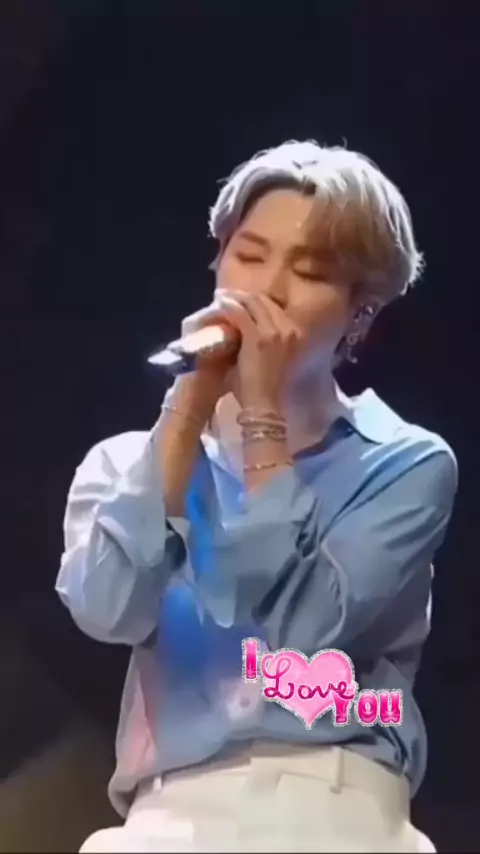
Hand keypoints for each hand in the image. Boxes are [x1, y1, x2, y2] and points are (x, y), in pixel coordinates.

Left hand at [213, 290, 302, 409]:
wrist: (264, 406)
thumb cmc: (263, 390)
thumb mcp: (269, 360)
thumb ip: (262, 342)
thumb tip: (245, 330)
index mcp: (295, 334)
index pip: (273, 308)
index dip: (255, 302)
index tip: (240, 301)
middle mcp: (288, 328)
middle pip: (263, 301)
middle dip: (244, 297)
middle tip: (226, 296)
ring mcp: (274, 330)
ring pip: (252, 303)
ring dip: (233, 298)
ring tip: (220, 298)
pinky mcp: (257, 335)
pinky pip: (239, 312)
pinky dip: (227, 307)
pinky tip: (217, 306)